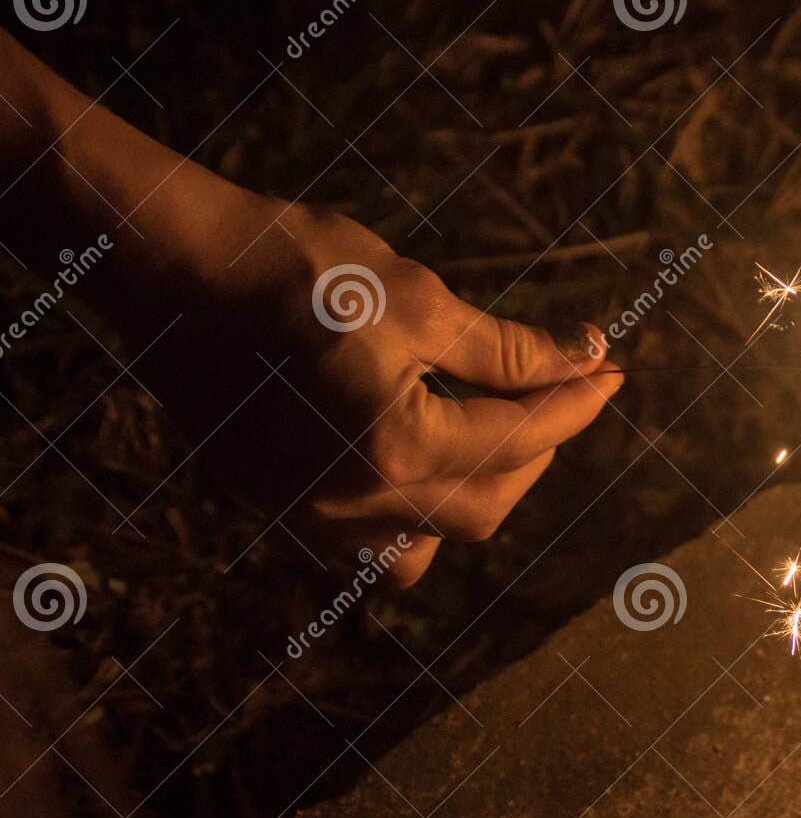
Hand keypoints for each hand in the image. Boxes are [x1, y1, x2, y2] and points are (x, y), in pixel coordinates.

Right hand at [0, 30, 621, 587]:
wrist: (171, 267)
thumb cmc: (296, 268)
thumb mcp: (419, 298)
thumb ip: (509, 348)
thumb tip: (588, 356)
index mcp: (398, 449)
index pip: (522, 438)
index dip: (577, 400)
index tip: (611, 369)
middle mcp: (353, 503)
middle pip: (486, 506)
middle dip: (536, 450)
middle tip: (555, 393)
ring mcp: (308, 515)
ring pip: (422, 550)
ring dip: (472, 499)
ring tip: (486, 435)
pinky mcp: (274, 506)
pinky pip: (360, 547)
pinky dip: (405, 519)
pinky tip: (416, 463)